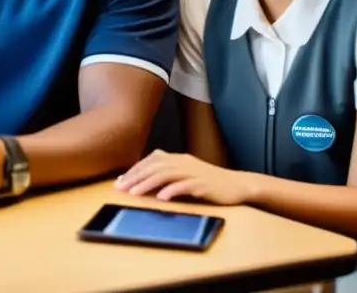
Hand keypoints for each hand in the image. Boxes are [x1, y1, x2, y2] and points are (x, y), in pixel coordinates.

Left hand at [114, 149, 252, 204]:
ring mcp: (193, 172)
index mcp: (178, 158)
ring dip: (148, 184)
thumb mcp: (186, 172)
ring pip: (166, 174)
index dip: (134, 170)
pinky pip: (185, 186)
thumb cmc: (209, 181)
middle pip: (154, 166)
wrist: (237, 185)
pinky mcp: (203, 184)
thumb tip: (144, 178)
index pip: (150, 161)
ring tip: (134, 193)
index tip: (120, 181)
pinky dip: (172, 191)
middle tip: (121, 188)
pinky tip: (161, 198)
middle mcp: (183, 162)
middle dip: (135, 177)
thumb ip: (168, 172)